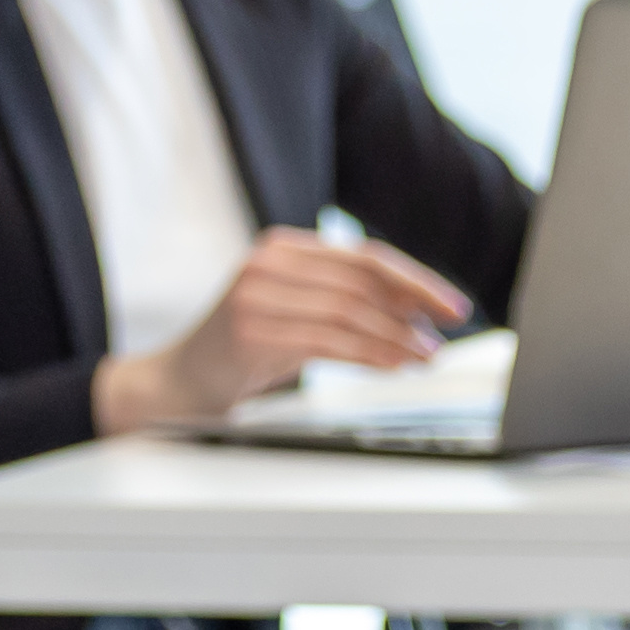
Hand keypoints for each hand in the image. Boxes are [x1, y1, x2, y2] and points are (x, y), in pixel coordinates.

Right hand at [110, 228, 476, 429]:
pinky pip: (327, 341)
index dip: (416, 280)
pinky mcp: (249, 331)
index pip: (363, 256)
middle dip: (414, 309)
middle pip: (360, 280)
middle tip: (444, 338)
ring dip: (397, 338)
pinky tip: (393, 366)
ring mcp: (254, 295)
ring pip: (348, 311)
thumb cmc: (242, 349)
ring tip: (424, 358)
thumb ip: (346, 302)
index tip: (452, 305)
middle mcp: (265, 263)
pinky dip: (369, 354)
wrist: (177, 382)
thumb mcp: (296, 313)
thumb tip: (418, 310)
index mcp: (279, 248)